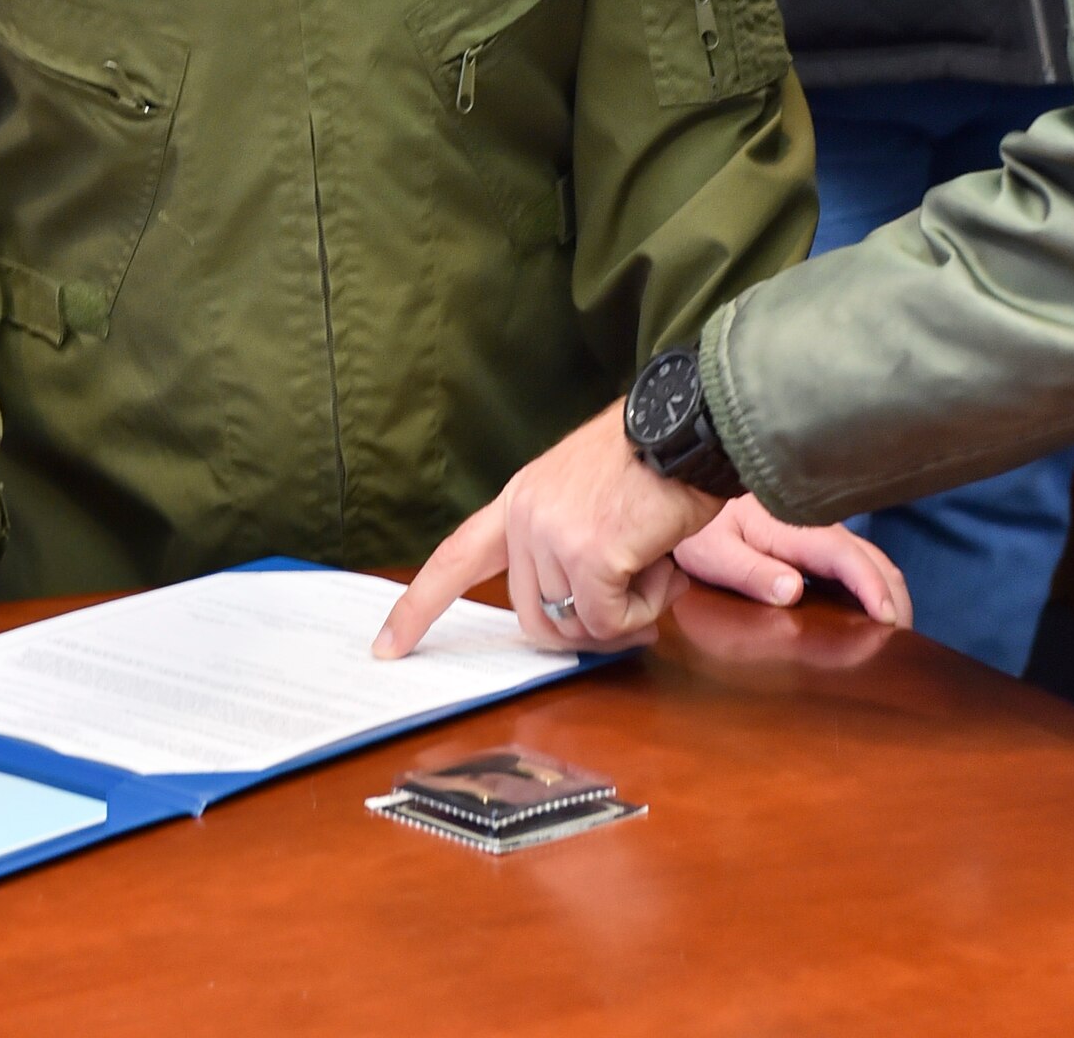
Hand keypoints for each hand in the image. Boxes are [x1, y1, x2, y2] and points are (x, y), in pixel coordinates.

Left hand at [373, 400, 721, 657]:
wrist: (686, 426)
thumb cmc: (652, 460)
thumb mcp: (586, 494)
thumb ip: (567, 548)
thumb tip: (583, 616)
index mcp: (518, 501)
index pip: (454, 558)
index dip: (418, 608)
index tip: (387, 647)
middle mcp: (525, 518)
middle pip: (534, 619)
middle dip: (584, 628)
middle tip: (633, 604)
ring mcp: (552, 536)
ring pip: (575, 627)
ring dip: (624, 613)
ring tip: (652, 566)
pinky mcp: (589, 556)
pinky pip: (609, 623)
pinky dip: (643, 611)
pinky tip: (662, 570)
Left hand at [673, 496, 910, 625]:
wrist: (689, 491)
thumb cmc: (699, 528)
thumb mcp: (713, 551)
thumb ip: (751, 572)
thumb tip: (794, 591)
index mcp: (792, 527)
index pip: (846, 556)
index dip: (872, 587)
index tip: (888, 620)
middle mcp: (814, 525)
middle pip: (871, 558)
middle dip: (894, 595)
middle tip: (904, 641)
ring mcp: (817, 530)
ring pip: (868, 558)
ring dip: (887, 590)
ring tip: (895, 631)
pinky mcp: (813, 539)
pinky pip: (853, 561)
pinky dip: (873, 583)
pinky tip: (871, 611)